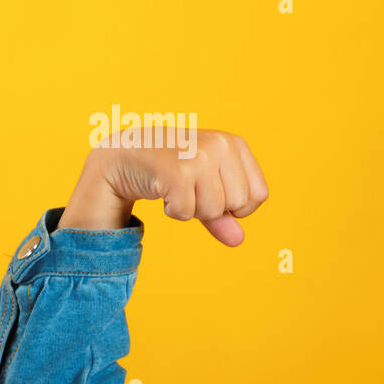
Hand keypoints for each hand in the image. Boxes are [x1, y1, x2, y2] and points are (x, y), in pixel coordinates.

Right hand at [59, 126, 268, 245]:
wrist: (124, 153)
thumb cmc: (172, 169)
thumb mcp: (205, 187)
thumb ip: (226, 215)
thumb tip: (238, 240)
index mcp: (234, 144)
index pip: (258, 195)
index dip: (238, 206)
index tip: (214, 191)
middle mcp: (220, 145)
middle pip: (237, 205)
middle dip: (213, 207)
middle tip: (190, 187)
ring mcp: (199, 157)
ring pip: (213, 210)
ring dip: (192, 209)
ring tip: (176, 186)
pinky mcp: (176, 172)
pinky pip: (186, 213)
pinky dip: (174, 210)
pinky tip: (163, 189)